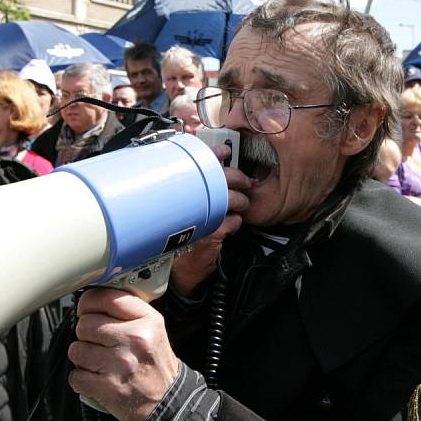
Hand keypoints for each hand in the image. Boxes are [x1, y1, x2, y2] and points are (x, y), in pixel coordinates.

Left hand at [68, 288, 178, 420]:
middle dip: (85, 334)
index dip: (88, 303)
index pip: (106, 298)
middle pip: (85, 324)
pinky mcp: (109, 388)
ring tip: (98, 362)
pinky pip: (75, 376)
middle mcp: (134, 340)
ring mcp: (120, 364)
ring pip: (76, 350)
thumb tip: (91, 300)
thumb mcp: (152, 328)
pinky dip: (81, 379)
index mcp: (146, 321)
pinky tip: (96, 378)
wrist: (166, 401)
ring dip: (82, 357)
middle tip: (98, 343)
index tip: (86, 309)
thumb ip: (127, 310)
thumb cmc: (154, 363)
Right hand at [170, 144, 248, 296]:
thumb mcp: (184, 211)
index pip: (197, 165)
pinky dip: (234, 223)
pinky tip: (229, 226)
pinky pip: (231, 222)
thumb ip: (195, 192)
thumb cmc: (179, 239)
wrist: (177, 270)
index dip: (213, 153)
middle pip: (218, 178)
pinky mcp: (207, 235)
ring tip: (241, 206)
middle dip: (237, 178)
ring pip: (228, 199)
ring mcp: (196, 219)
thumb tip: (216, 173)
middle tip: (243, 181)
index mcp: (180, 193)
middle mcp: (185, 204)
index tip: (224, 150)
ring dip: (239, 202)